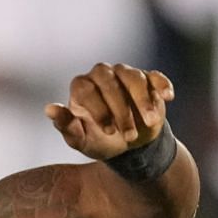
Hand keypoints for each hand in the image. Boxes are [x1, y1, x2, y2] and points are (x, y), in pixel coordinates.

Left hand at [45, 63, 173, 161]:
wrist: (127, 144)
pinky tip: (167, 97)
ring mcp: (126, 74)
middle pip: (109, 81)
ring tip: (150, 122)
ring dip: (143, 101)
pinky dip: (162, 85)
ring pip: (134, 77)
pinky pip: (155, 76)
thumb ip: (65, 125)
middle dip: (121, 109)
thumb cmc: (98, 139)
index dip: (98, 110)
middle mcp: (102, 75)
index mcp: (81, 87)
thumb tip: (49, 109)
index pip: (85, 89)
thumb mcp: (80, 139)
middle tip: (128, 135)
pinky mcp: (148, 79)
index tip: (108, 131)